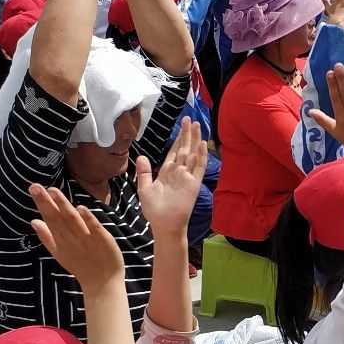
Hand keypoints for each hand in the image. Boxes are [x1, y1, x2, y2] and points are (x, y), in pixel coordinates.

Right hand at [27, 184, 123, 292]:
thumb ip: (46, 236)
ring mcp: (87, 240)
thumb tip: (33, 220)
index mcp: (60, 240)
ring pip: (73, 221)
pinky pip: (94, 228)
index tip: (33, 188)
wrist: (102, 283)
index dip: (42, 203)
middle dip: (46, 202)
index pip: (49, 219)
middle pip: (57, 218)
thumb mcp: (59, 252)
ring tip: (54, 191)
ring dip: (64, 206)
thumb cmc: (80, 265)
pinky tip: (81, 208)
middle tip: (35, 186)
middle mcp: (71, 239)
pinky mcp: (103, 241)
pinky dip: (88, 219)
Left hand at [134, 119, 206, 239]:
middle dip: (187, 134)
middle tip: (189, 119)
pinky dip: (201, 155)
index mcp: (167, 172)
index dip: (177, 139)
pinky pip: (199, 167)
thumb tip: (141, 156)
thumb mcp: (144, 188)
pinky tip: (202, 143)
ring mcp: (188, 177)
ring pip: (193, 154)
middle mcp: (179, 172)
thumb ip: (144, 172)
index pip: (174, 152)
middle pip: (185, 149)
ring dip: (195, 140)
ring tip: (197, 125)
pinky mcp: (194, 183)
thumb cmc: (154, 210)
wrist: (164, 225)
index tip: (181, 126)